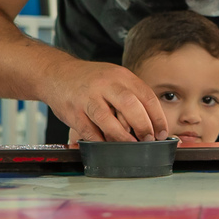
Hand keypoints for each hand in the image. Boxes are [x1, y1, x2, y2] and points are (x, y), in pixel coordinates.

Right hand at [46, 60, 168, 142]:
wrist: (56, 73)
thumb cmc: (90, 80)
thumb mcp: (114, 77)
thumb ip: (131, 94)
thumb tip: (151, 121)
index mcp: (120, 76)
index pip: (146, 96)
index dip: (157, 117)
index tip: (162, 132)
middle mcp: (105, 85)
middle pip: (130, 106)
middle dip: (143, 126)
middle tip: (148, 139)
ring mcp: (88, 98)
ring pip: (108, 120)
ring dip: (122, 137)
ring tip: (131, 145)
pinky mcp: (73, 112)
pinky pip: (90, 132)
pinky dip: (101, 141)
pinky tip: (108, 145)